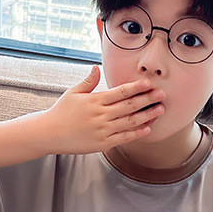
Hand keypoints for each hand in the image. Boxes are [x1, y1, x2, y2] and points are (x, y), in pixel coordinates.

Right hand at [39, 65, 163, 154]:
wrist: (50, 134)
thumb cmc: (62, 112)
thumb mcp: (73, 93)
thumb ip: (89, 82)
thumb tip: (96, 67)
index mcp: (95, 100)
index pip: (120, 92)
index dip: (136, 87)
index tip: (148, 83)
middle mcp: (101, 115)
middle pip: (129, 106)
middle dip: (147, 99)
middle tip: (162, 94)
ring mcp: (103, 130)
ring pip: (130, 122)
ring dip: (147, 115)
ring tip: (160, 110)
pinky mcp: (103, 143)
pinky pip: (123, 137)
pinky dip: (136, 133)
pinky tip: (148, 128)